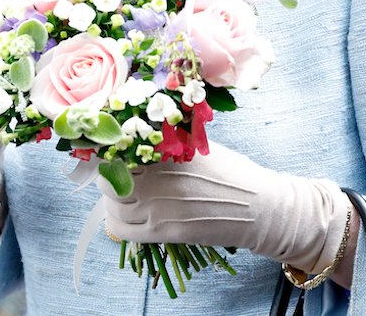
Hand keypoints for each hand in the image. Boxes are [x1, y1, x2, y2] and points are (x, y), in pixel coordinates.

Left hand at [99, 141, 349, 273]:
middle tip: (116, 169)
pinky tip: (125, 211)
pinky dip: (115, 219)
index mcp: (167, 152)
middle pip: (108, 176)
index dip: (109, 147)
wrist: (257, 208)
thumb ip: (167, 140)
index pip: (117, 147)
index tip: (110, 146)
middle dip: (108, 171)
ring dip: (111, 195)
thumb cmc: (232, 171)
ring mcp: (157, 208)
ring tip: (122, 190)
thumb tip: (135, 133)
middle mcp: (157, 180)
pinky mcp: (161, 232)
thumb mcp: (198, 144)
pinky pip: (120, 228)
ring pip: (111, 203)